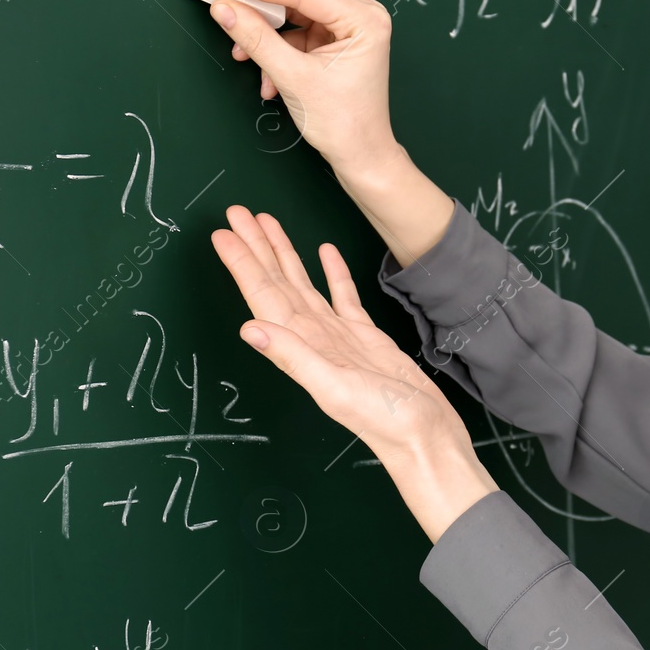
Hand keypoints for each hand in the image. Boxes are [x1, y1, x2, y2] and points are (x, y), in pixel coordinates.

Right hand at [208, 0, 396, 174]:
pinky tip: (266, 73)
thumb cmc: (342, 123)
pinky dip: (276, 41)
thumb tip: (224, 8)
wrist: (359, 155)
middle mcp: (362, 13)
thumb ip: (256, 39)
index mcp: (364, 19)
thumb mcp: (292, 79)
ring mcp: (348, 23)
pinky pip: (297, 24)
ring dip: (267, 21)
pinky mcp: (334, 36)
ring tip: (244, 50)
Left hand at [210, 206, 497, 539]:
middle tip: (236, 213)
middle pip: (277, 283)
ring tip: (268, 223)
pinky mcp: (366, 337)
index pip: (263, 297)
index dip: (243, 265)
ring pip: (303, 285)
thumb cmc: (384, 420)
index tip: (224, 233)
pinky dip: (331, 272)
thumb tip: (251, 330)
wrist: (425, 437)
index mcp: (302, 347)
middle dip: (257, 248)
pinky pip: (342, 296)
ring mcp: (338, 336)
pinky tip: (324, 251)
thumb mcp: (334, 388)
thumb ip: (294, 357)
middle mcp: (313, 338)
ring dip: (285, 255)